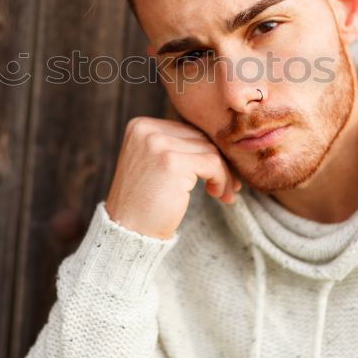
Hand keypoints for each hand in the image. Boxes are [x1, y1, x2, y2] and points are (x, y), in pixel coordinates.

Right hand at [104, 117, 242, 239]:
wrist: (129, 231)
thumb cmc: (145, 202)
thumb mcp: (154, 164)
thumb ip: (177, 147)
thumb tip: (219, 142)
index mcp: (141, 126)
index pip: (187, 130)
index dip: (205, 152)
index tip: (216, 173)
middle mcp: (147, 130)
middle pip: (199, 138)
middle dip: (218, 162)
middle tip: (228, 185)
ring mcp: (157, 144)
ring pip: (209, 149)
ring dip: (223, 173)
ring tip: (223, 193)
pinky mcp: (171, 162)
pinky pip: (212, 163)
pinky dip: (222, 179)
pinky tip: (218, 194)